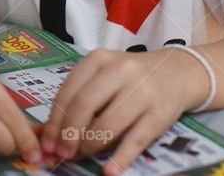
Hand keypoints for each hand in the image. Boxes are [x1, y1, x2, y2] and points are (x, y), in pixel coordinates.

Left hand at [40, 48, 207, 175]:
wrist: (176, 72)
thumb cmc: (129, 77)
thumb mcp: (102, 75)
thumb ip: (78, 97)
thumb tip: (52, 133)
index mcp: (99, 59)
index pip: (68, 92)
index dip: (55, 120)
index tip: (47, 141)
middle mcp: (120, 70)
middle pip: (84, 106)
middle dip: (69, 134)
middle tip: (62, 152)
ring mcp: (142, 91)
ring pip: (108, 123)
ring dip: (90, 146)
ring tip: (82, 156)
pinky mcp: (160, 113)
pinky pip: (136, 139)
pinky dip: (121, 158)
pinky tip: (109, 170)